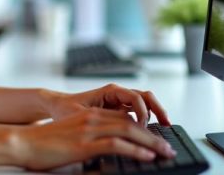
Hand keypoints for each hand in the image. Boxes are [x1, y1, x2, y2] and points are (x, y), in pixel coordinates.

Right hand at [11, 108, 174, 170]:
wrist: (23, 143)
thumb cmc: (45, 145)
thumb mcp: (73, 138)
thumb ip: (92, 141)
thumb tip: (110, 154)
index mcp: (90, 116)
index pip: (125, 118)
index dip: (144, 129)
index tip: (157, 141)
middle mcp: (92, 118)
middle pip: (133, 123)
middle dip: (154, 136)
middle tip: (168, 149)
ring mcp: (89, 130)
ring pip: (129, 131)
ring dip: (151, 143)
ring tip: (164, 153)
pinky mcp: (84, 143)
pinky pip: (116, 144)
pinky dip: (135, 149)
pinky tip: (146, 156)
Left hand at [46, 83, 170, 126]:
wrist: (57, 106)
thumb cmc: (66, 109)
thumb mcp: (81, 116)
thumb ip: (101, 121)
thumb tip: (119, 128)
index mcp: (110, 91)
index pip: (135, 97)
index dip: (143, 112)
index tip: (143, 127)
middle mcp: (117, 94)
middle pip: (146, 97)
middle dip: (158, 109)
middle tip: (167, 125)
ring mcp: (120, 101)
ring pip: (145, 103)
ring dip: (156, 114)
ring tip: (164, 128)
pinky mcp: (119, 109)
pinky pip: (138, 112)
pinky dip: (147, 119)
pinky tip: (150, 132)